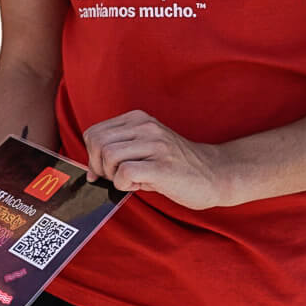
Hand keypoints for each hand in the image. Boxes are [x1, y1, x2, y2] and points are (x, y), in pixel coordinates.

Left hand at [83, 110, 230, 209]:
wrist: (214, 174)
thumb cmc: (176, 167)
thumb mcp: (145, 149)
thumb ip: (118, 153)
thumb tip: (90, 171)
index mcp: (138, 119)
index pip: (94, 132)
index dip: (92, 155)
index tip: (102, 171)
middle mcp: (146, 127)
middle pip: (97, 143)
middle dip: (98, 166)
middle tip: (114, 178)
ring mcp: (155, 145)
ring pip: (109, 156)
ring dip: (112, 176)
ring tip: (129, 181)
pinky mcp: (162, 166)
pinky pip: (124, 172)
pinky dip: (123, 185)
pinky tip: (138, 186)